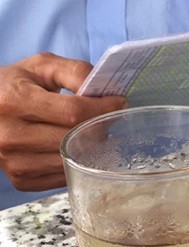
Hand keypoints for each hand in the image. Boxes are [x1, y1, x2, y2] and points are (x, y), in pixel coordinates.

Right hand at [0, 53, 127, 192]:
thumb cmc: (16, 85)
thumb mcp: (41, 66)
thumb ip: (74, 71)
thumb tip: (103, 90)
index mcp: (14, 100)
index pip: (73, 112)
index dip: (102, 108)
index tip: (118, 102)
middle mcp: (10, 135)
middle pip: (73, 139)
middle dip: (98, 127)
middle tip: (106, 118)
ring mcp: (14, 162)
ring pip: (71, 161)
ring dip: (89, 148)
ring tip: (90, 132)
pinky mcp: (21, 180)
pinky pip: (63, 177)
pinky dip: (75, 163)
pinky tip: (73, 148)